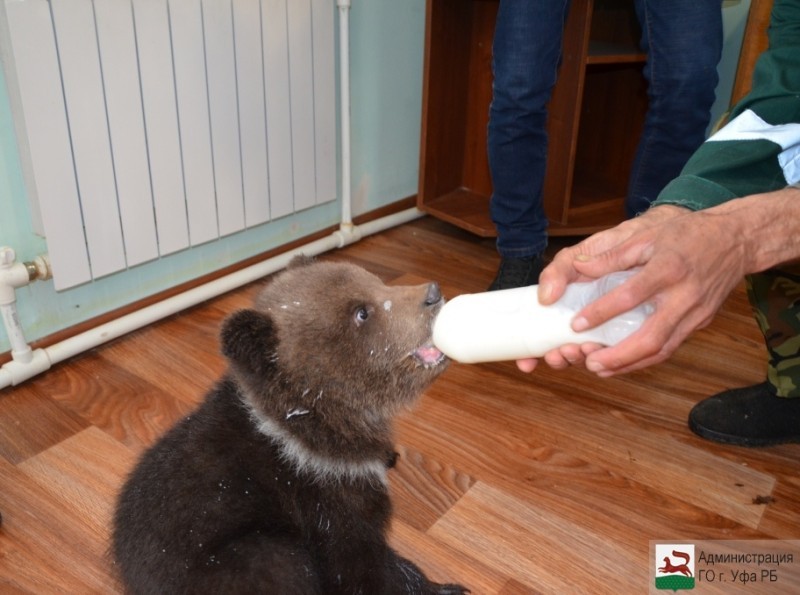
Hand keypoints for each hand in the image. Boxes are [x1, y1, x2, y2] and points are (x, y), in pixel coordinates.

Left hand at [515, 205, 687, 372]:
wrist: (736, 240)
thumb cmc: (688, 234)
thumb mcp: (647, 235)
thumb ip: (612, 255)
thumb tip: (579, 266)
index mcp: (668, 268)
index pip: (630, 295)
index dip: (602, 312)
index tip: (577, 324)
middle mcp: (684, 296)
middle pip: (651, 337)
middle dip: (618, 356)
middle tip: (589, 362)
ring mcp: (696, 313)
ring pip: (663, 349)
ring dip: (630, 364)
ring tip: (600, 369)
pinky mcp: (701, 322)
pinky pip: (672, 346)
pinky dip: (647, 359)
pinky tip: (625, 363)